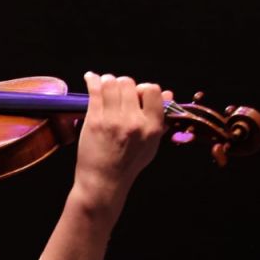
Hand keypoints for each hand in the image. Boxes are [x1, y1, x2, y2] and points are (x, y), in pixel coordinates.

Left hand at [74, 72, 173, 207]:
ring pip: (111, 83)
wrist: (104, 181)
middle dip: (123, 84)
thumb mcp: (152, 144)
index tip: (137, 94)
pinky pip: (94, 91)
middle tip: (118, 91)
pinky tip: (91, 78)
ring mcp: (112, 120)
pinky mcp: (94, 120)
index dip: (143, 89)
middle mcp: (134, 121)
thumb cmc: (129, 163)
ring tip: (105, 85)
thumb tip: (168, 94)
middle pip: (129, 83)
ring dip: (107, 81)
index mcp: (152, 127)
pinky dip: (92, 80)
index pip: (152, 90)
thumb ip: (160, 118)